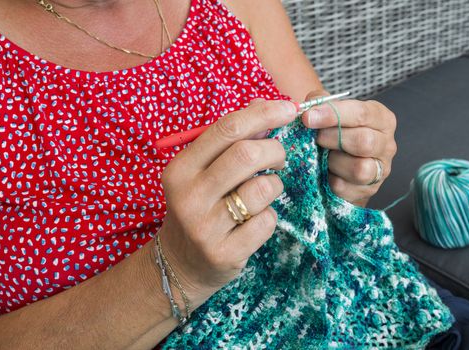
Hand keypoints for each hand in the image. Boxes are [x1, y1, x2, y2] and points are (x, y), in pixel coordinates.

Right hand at [156, 98, 296, 307]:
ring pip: (263, 188)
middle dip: (275, 150)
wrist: (179, 264)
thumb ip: (230, 138)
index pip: (226, 129)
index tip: (289, 109)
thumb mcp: (203, 171)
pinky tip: (255, 221)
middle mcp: (189, 195)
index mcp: (181, 168)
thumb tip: (264, 103)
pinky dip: (269, 216)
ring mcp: (205, 227)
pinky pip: (267, 221)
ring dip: (274, 185)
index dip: (263, 114)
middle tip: (280, 157)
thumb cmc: (200, 206)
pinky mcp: (225, 253)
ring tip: (265, 192)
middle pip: (247, 154)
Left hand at [301, 90, 396, 206]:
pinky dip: (330, 180)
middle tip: (317, 138)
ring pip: (360, 169)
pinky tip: (326, 172)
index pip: (362, 114)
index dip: (333, 114)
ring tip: (324, 157)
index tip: (308, 117)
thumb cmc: (336, 131)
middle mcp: (387, 144)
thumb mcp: (330, 111)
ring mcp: (381, 170)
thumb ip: (318, 102)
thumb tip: (306, 107)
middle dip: (333, 139)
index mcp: (381, 119)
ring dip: (334, 162)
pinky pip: (346, 188)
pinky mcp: (368, 190)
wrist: (339, 164)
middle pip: (364, 142)